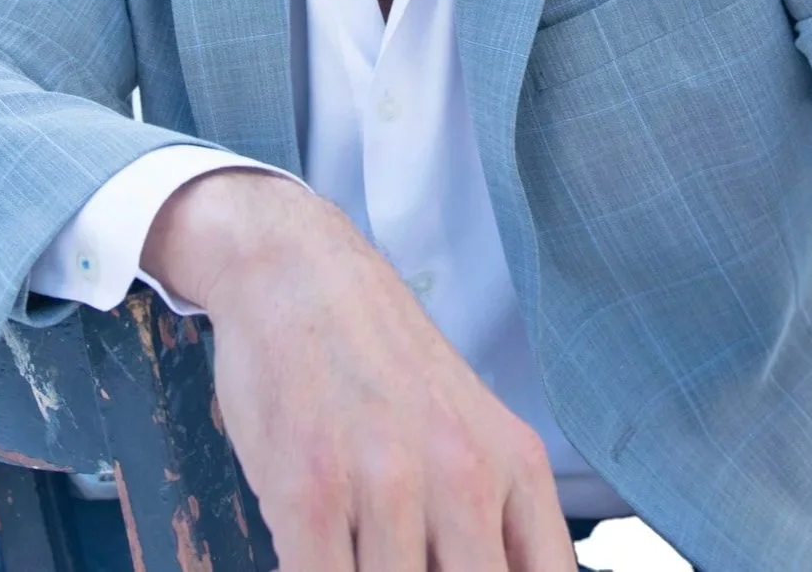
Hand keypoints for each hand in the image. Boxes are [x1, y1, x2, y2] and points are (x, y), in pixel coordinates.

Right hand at [141, 170, 577, 571]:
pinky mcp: (311, 489)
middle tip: (398, 559)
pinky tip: (312, 553)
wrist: (296, 269)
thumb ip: (495, 521)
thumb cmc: (376, 356)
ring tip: (356, 548)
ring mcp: (388, 482)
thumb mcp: (467, 428)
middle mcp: (464, 476)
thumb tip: (496, 570)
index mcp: (515, 465)